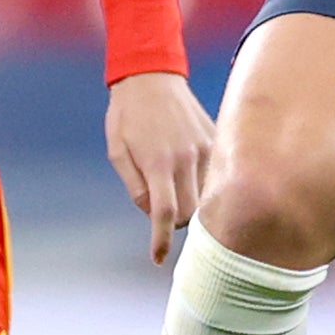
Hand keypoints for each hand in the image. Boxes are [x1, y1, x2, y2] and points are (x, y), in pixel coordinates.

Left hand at [104, 70, 213, 264]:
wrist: (152, 76)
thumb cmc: (128, 114)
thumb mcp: (117, 151)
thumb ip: (135, 187)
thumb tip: (152, 214)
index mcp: (158, 162)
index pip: (164, 212)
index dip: (160, 240)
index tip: (157, 258)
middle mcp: (185, 158)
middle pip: (188, 213)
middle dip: (174, 222)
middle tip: (161, 209)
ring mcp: (205, 149)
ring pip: (205, 198)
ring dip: (190, 204)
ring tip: (175, 188)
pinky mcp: (216, 141)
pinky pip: (216, 176)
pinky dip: (204, 185)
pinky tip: (190, 174)